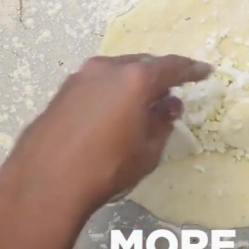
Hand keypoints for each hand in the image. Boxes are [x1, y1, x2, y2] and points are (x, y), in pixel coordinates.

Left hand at [2, 54, 211, 213]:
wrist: (44, 184)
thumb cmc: (106, 168)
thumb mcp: (148, 151)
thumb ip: (163, 123)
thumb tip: (169, 106)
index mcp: (135, 79)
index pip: (172, 66)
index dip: (191, 70)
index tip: (204, 72)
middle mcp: (106, 69)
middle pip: (142, 65)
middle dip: (160, 76)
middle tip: (172, 92)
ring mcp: (80, 78)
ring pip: (116, 72)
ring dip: (133, 84)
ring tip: (143, 104)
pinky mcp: (62, 92)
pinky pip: (97, 84)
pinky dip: (112, 92)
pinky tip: (114, 113)